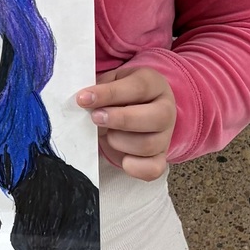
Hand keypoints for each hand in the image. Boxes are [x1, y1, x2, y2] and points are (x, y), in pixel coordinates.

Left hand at [77, 67, 175, 181]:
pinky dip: (135, 167)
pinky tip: (121, 158)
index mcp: (154, 83)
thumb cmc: (120, 93)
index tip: (84, 99)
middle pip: (155, 117)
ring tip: (105, 134)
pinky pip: (154, 169)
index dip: (109, 94)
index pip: (137, 87)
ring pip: (149, 144)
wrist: (135, 108)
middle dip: (120, 119)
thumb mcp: (112, 81)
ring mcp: (165, 135)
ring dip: (119, 141)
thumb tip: (85, 101)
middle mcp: (166, 109)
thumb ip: (102, 89)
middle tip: (95, 118)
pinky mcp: (161, 157)